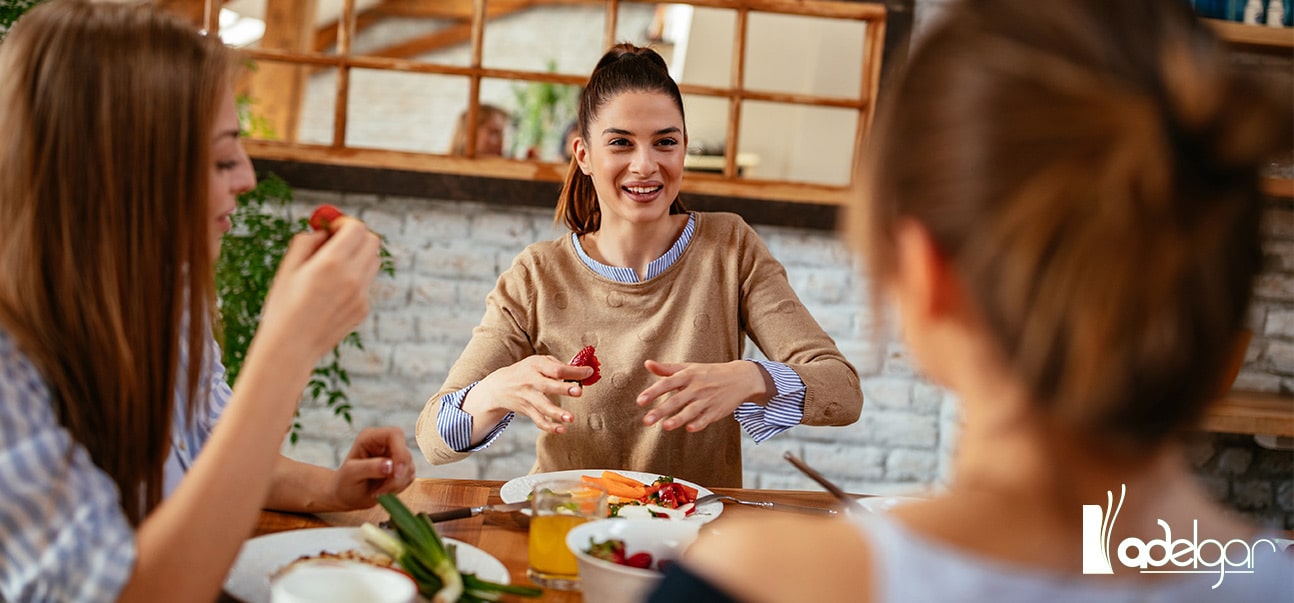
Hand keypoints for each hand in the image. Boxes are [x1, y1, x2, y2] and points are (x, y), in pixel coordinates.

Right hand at [260, 219, 381, 358]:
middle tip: (337, 242)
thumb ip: (307, 241)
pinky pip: (366, 284)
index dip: (344, 222)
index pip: (357, 228)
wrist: (291, 347)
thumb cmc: (283, 306)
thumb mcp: (288, 267)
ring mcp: (362, 295)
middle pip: (372, 242)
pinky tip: (331, 293)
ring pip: (373, 262)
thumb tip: (323, 231)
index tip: (332, 227)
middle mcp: (353, 277)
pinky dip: (355, 279)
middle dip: (356, 236)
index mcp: (332, 262)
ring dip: (358, 256)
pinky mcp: (363, 309)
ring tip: (333, 267)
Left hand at [330, 427, 415, 509]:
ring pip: (409, 467)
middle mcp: (385, 444)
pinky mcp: (400, 469)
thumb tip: (390, 466)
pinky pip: (409, 478)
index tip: (396, 473)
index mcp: (371, 438)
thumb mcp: (351, 474)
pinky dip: (398, 488)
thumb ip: (369, 468)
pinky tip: (383, 491)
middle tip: (384, 490)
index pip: (394, 434)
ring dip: (396, 484)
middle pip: (405, 453)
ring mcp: (394, 456)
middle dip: (398, 475)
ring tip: (378, 492)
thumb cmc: (344, 482)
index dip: (400, 452)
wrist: (346, 495)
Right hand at [463, 355, 593, 434]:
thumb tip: (582, 368)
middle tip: (579, 392)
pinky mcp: (527, 410)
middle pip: (548, 385)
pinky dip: (549, 427)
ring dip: (557, 413)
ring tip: (571, 418)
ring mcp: (528, 397)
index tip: (589, 372)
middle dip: (564, 389)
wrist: (499, 386)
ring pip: (543, 406)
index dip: (573, 371)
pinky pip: (539, 420)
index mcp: (536, 366)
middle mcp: (531, 381)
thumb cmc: (526, 371)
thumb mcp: (538, 362)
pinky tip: (561, 430)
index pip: (556, 368)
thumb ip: (558, 365)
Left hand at [637, 360, 769, 431]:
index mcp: (688, 375)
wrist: (740, 378)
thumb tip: (647, 364)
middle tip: (646, 421)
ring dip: (679, 419)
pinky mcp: (716, 411)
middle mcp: (697, 387)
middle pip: (676, 400)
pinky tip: (690, 428)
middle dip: (661, 411)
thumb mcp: (690, 368)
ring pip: (691, 411)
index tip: (640, 401)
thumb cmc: (710, 373)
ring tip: (665, 427)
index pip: (667, 383)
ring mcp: (707, 400)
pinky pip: (706, 418)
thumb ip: (667, 369)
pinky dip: (699, 423)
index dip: (653, 392)